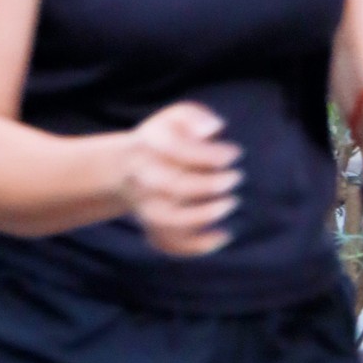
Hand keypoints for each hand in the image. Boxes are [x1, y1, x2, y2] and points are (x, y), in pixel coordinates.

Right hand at [120, 100, 241, 255]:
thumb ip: (195, 116)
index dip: (211, 154)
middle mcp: (144, 178)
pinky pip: (170, 243)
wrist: (126, 168)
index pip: (177, 151)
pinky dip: (197, 246)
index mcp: (150, 146)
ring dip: (203, 216)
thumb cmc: (166, 139)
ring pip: (169, 221)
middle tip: (236, 177)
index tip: (235, 153)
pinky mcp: (152, 228)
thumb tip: (213, 128)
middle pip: (174, 187)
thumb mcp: (176, 117)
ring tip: (231, 203)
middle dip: (210, 185)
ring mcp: (146, 206)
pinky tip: (223, 235)